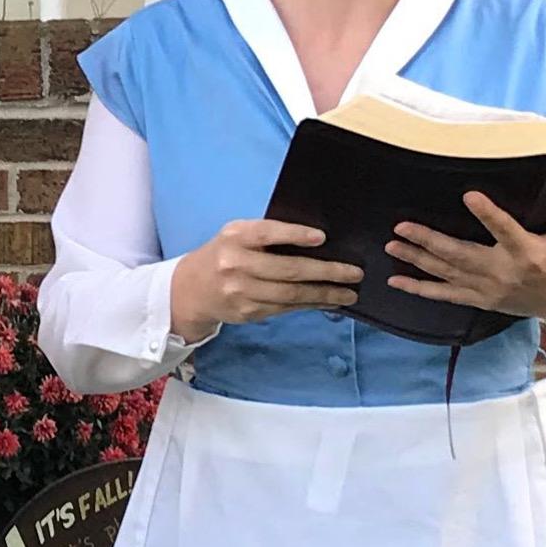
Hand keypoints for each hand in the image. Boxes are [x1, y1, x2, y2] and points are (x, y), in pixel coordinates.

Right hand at [169, 220, 362, 336]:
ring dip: (324, 294)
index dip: (295, 235)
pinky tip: (328, 302)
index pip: (268, 234)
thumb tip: (316, 240)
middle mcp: (236, 265)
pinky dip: (310, 305)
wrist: (191, 289)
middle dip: (326, 272)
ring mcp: (241, 293)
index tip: (322, 238)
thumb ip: (266, 234)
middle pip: (288, 270)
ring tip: (349, 293)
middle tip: (354, 273)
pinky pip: (285, 308)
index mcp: (236, 238)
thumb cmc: (224, 254)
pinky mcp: (248, 313)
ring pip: (291, 295)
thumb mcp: (237, 234)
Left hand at [387, 176, 545, 328]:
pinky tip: (397, 283)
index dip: (487, 214)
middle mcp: (503, 273)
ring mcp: (489, 289)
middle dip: (428, 241)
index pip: (505, 230)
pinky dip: (421, 289)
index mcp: (528, 253)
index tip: (469, 196)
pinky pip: (446, 296)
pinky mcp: (483, 300)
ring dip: (418, 260)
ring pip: (448, 274)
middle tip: (401, 227)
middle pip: (460, 255)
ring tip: (393, 246)